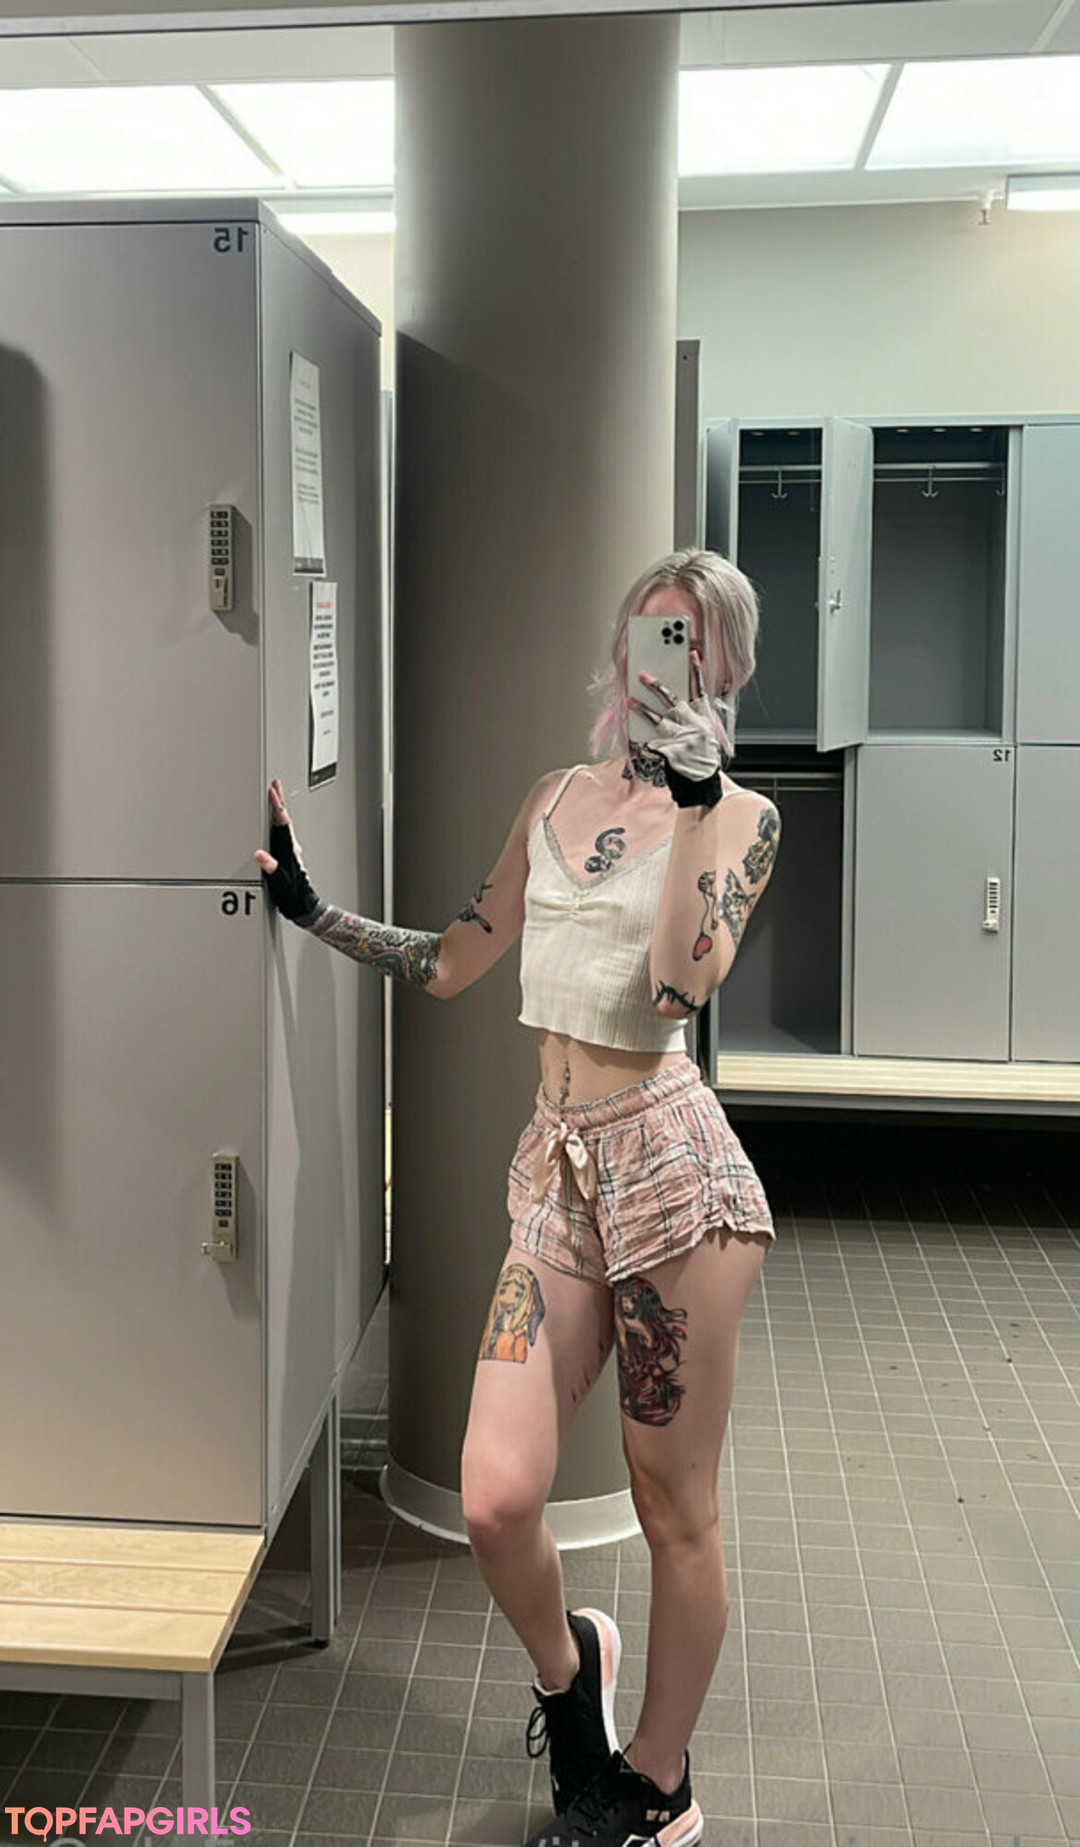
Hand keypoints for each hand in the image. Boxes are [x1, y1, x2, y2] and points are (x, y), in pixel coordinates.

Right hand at [254, 779, 323, 923]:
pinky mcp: (287, 856)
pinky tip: (274, 823)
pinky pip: (281, 834)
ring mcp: (289, 851)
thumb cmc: (294, 897)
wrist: (303, 907)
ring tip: (274, 797)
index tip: (272, 791)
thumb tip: (260, 855)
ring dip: (279, 810)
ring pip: (283, 825)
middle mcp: (290, 848)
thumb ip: (270, 868)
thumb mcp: (279, 884)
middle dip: (279, 801)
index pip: (282, 823)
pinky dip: (278, 823)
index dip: (276, 806)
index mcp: (288, 851)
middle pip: (283, 819)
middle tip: (275, 784)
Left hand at [628, 652, 722, 805]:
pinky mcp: (672, 753)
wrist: (703, 786)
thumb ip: (694, 717)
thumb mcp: (705, 736)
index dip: (697, 672)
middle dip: (658, 686)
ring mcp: (684, 740)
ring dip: (642, 709)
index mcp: (705, 720)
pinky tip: (635, 738)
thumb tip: (676, 700)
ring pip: (659, 719)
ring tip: (629, 700)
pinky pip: (653, 743)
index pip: (701, 691)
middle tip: (643, 675)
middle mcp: (695, 727)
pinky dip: (644, 741)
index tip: (692, 654)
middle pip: (675, 701)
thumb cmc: (701, 760)